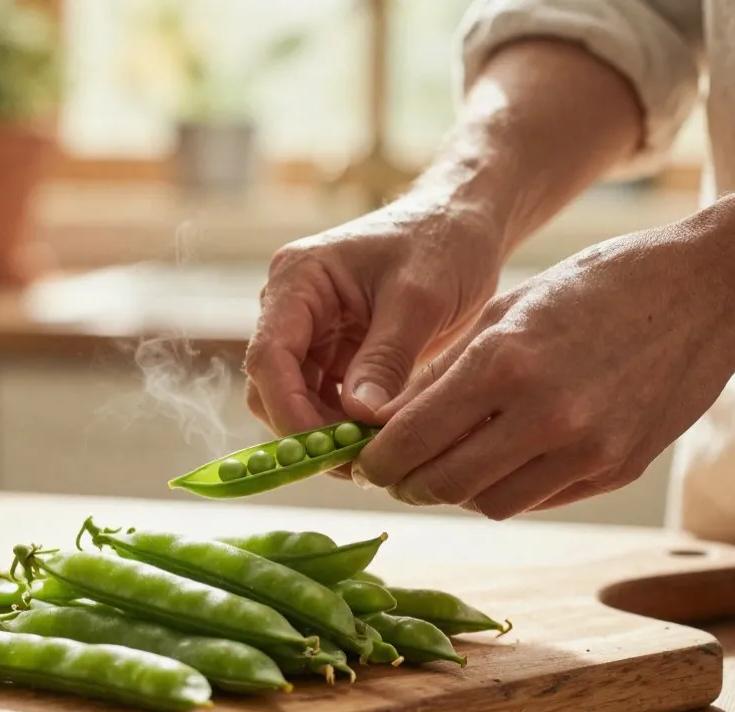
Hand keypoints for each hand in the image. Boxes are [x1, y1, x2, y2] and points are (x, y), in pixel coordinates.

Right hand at [244, 195, 504, 451]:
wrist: (464, 224)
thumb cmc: (443, 242)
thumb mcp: (420, 298)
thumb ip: (386, 358)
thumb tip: (359, 417)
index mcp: (297, 280)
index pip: (269, 357)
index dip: (289, 410)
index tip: (325, 449)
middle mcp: (291, 308)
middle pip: (273, 386)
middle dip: (306, 429)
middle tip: (356, 463)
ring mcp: (310, 332)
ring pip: (295, 401)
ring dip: (326, 433)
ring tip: (374, 456)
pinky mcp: (333, 354)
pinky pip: (324, 401)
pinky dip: (344, 426)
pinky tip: (378, 441)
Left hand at [352, 225, 734, 517]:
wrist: (705, 292)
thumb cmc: (593, 288)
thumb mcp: (506, 312)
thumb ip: (444, 371)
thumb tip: (384, 421)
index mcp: (503, 362)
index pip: (412, 438)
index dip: (375, 461)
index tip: (363, 462)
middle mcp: (544, 414)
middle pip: (442, 483)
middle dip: (407, 484)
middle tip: (396, 474)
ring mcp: (586, 449)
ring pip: (488, 503)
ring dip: (457, 491)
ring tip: (449, 465)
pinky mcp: (616, 470)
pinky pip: (537, 500)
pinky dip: (507, 489)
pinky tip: (501, 462)